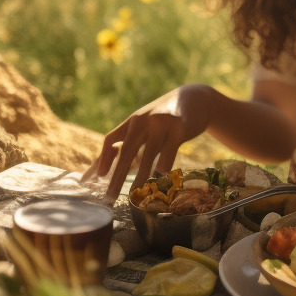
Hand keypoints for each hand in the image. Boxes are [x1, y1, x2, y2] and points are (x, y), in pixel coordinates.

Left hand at [89, 85, 214, 200]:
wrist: (197, 99)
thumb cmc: (170, 118)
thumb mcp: (149, 124)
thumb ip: (137, 141)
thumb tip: (123, 166)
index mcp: (133, 121)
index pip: (111, 139)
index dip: (103, 158)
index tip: (98, 176)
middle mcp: (144, 121)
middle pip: (126, 151)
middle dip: (117, 176)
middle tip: (110, 196)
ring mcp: (161, 124)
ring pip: (147, 154)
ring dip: (140, 176)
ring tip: (135, 192)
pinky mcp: (180, 128)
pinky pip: (170, 150)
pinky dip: (165, 162)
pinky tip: (162, 172)